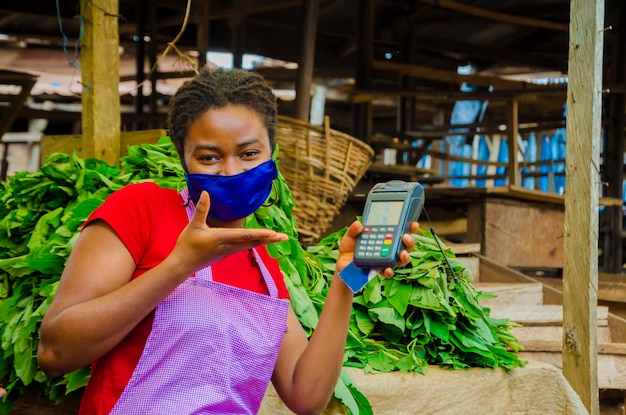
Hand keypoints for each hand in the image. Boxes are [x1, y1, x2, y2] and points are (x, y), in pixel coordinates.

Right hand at [169, 191, 287, 277]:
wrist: (182, 265)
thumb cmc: (187, 244)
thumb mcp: (193, 225)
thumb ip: (202, 209)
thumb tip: (206, 193)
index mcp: (221, 238)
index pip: (245, 235)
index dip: (260, 234)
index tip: (273, 234)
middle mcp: (228, 246)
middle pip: (253, 242)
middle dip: (270, 239)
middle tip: (285, 237)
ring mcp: (228, 251)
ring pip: (250, 245)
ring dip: (265, 241)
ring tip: (278, 238)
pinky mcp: (226, 253)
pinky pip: (245, 247)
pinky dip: (255, 243)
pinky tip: (261, 241)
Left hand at [336, 220, 418, 277]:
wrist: (343, 264)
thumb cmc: (350, 248)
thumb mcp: (350, 236)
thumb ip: (353, 230)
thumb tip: (359, 224)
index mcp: (384, 237)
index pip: (400, 231)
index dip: (409, 228)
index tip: (414, 223)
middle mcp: (388, 249)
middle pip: (405, 245)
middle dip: (409, 241)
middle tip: (406, 236)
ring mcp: (386, 260)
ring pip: (401, 259)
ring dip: (404, 256)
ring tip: (402, 253)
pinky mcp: (380, 271)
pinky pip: (388, 272)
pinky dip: (390, 271)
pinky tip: (388, 269)